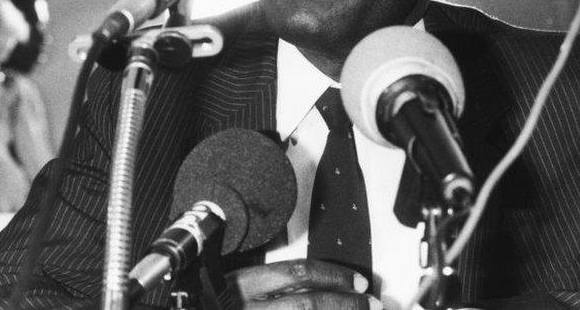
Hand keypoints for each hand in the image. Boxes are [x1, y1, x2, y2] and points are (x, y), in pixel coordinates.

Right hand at [224, 258, 381, 308]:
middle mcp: (245, 309)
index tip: (357, 283)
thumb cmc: (208, 307)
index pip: (295, 273)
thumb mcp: (227, 291)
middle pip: (307, 303)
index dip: (333, 277)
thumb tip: (313, 287)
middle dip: (346, 304)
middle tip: (371, 304)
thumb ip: (262, 287)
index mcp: (239, 287)